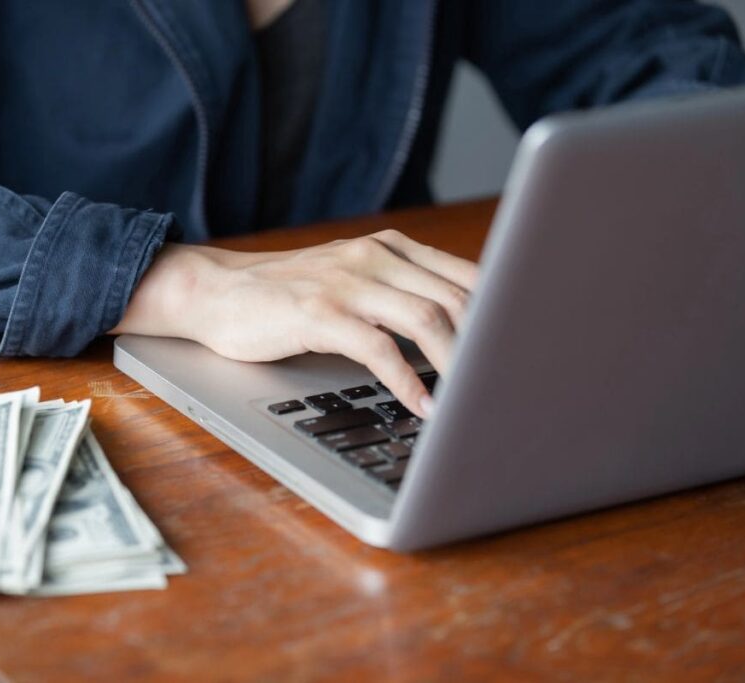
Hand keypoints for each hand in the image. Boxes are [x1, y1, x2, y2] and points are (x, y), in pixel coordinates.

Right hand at [111, 230, 477, 417]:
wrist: (217, 291)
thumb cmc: (288, 295)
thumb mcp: (352, 280)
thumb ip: (400, 292)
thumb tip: (461, 329)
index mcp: (391, 247)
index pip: (466, 274)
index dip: (503, 311)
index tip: (527, 346)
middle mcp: (375, 257)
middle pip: (455, 297)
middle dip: (489, 343)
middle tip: (510, 381)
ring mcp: (346, 282)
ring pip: (424, 319)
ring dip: (456, 363)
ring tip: (475, 399)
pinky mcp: (317, 313)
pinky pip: (377, 347)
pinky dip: (407, 380)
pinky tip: (422, 403)